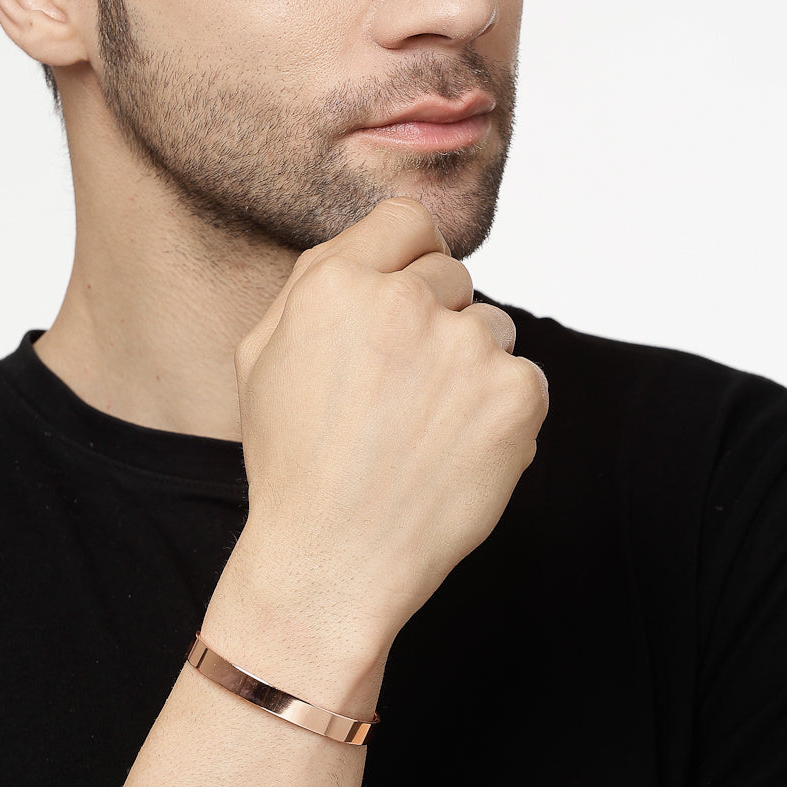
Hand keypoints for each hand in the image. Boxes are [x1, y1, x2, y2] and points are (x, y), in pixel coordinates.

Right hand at [232, 196, 547, 654]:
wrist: (332, 565)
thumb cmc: (293, 463)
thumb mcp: (263, 355)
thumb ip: (317, 282)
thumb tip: (371, 245)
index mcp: (336, 283)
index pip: (407, 221)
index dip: (409, 259)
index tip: (406, 300)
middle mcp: (403, 302)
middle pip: (452, 274)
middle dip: (436, 320)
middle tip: (402, 392)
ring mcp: (465, 348)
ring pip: (491, 327)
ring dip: (469, 367)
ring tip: (424, 432)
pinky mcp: (517, 395)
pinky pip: (523, 380)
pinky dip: (500, 415)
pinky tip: (457, 454)